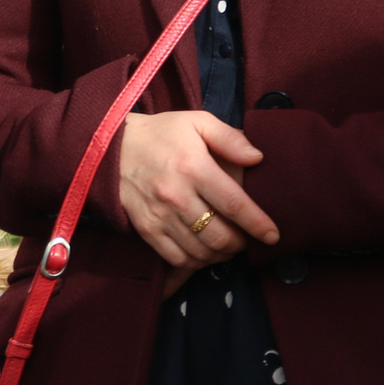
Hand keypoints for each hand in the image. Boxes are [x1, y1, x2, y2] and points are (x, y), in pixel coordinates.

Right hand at [116, 111, 279, 268]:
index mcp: (193, 167)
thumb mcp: (196, 122)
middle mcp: (176, 195)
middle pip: (219, 235)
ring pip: (201, 251)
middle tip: (247, 239)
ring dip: (221, 254)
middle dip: (241, 243)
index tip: (273, 235)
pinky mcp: (147, 229)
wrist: (110, 149)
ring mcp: (159, 216)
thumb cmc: (160, 134)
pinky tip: (205, 252)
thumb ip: (230, 138)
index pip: (234, 203)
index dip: (257, 223)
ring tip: (229, 246)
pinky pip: (177, 258)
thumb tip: (257, 157)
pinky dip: (197, 262)